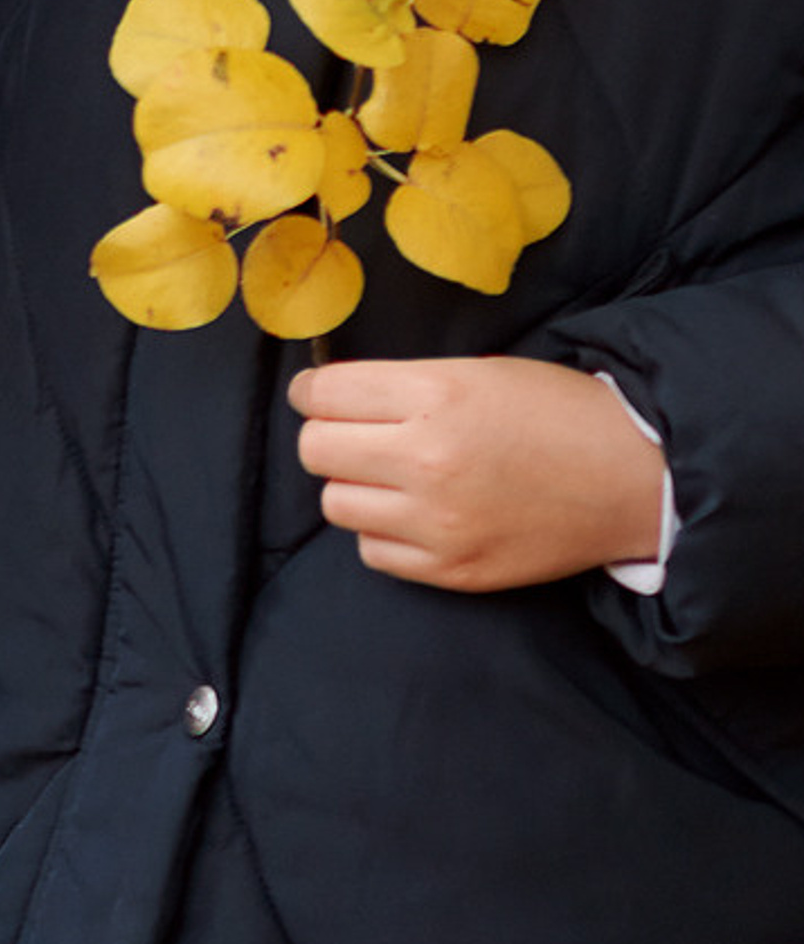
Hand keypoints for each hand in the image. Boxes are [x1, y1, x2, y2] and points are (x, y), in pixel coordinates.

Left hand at [289, 354, 665, 589]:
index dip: (313, 391)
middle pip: (316, 450)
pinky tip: (414, 514)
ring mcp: (439, 523)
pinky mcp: (455, 571)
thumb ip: (402, 386)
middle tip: (355, 433)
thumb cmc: (553, 410)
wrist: (631, 477)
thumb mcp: (475, 372)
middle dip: (327, 436)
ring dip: (353, 486)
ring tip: (389, 475)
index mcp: (433, 396)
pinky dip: (383, 532)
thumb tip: (332, 395)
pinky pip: (373, 552)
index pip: (323, 394)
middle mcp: (426, 460)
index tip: (320, 395)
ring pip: (337, 504)